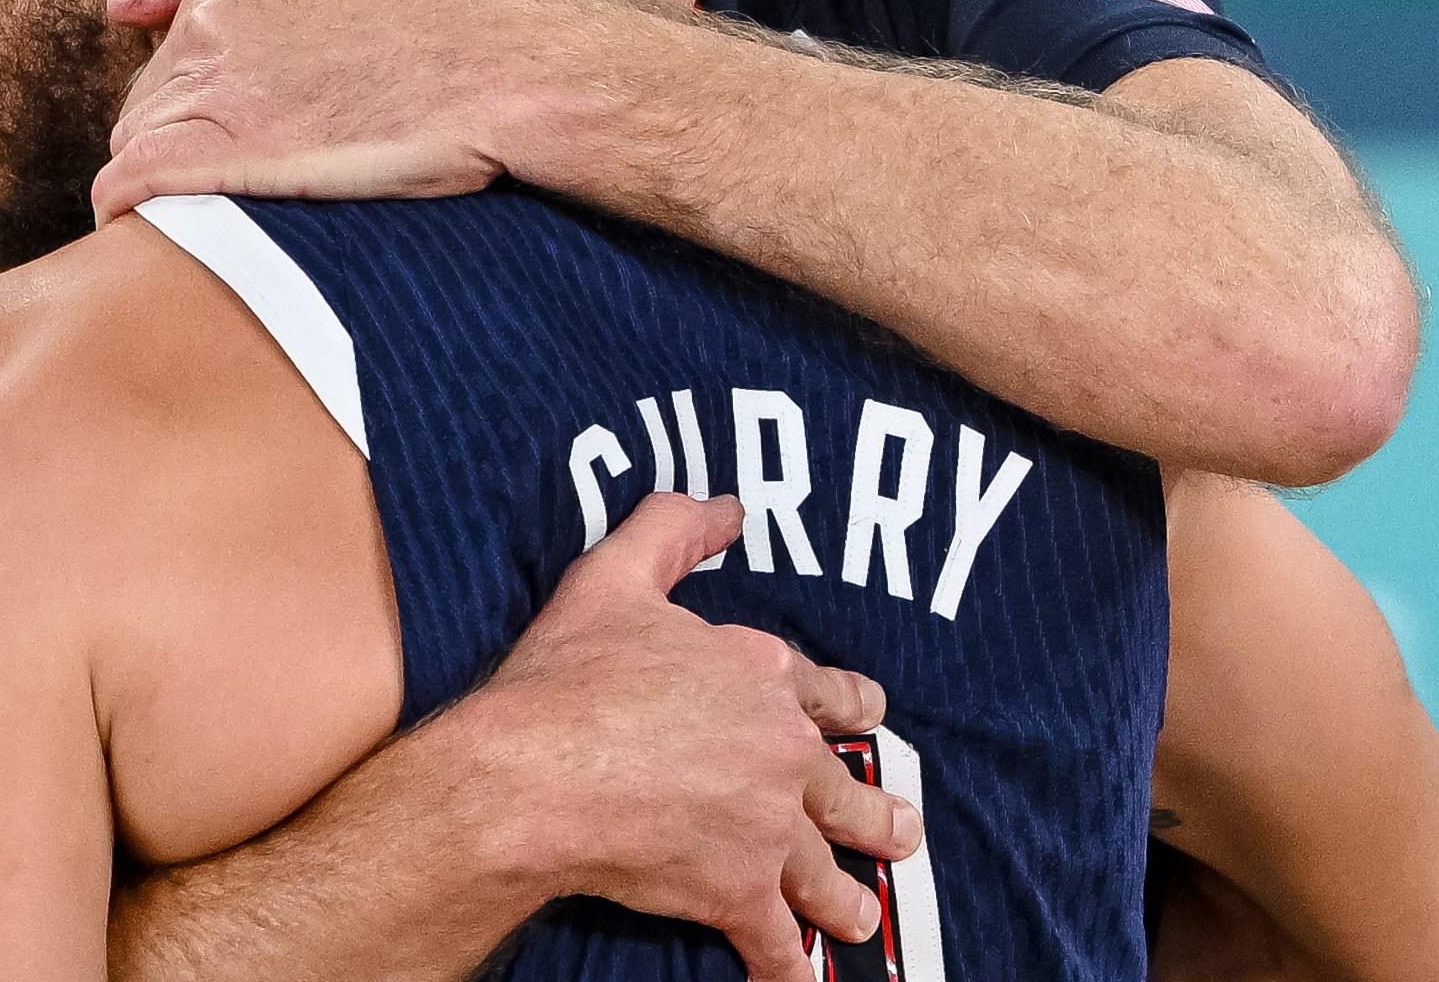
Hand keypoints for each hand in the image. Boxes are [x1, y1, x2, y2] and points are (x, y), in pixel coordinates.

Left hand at [96, 0, 551, 221]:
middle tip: (248, 172)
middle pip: (148, 102)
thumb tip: (122, 6)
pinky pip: (134, 179)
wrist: (495, 72)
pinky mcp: (227, 151)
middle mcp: (210, 25)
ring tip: (227, 202)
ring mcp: (216, 88)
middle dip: (178, 138)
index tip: (238, 132)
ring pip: (140, 141)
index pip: (164, 56)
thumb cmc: (427, 22)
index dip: (197, 102)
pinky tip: (137, 224)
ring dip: (164, 176)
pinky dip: (124, 204)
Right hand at [453, 493, 920, 981]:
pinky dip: (788, 968)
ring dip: (848, 898)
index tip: (869, 715)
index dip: (848, 703)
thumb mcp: (614, 575)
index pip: (823, 689)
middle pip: (844, 789)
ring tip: (866, 916)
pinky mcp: (739, 891)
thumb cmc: (567, 676)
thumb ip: (672, 531)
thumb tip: (725, 505)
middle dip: (875, 814)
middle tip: (900, 831)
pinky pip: (776, 943)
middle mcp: (780, 752)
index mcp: (759, 673)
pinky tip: (797, 981)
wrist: (537, 773)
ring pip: (825, 872)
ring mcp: (767, 828)